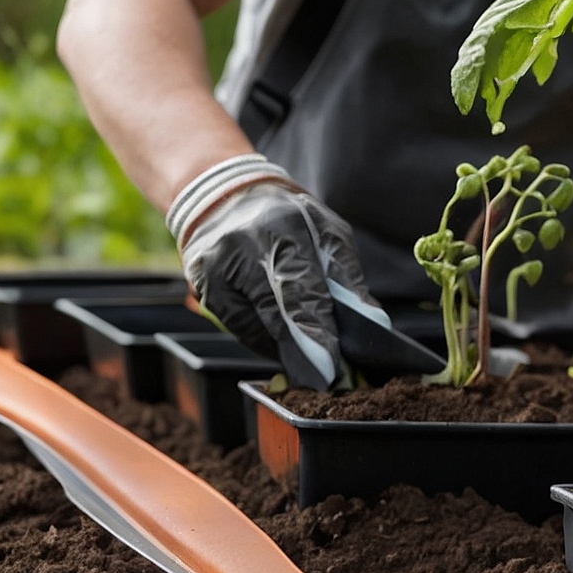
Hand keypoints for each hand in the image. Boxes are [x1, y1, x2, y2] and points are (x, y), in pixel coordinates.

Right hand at [166, 155, 370, 388]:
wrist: (223, 194)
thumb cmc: (287, 217)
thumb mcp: (326, 231)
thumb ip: (346, 276)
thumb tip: (370, 322)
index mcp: (284, 227)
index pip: (302, 287)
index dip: (317, 329)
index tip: (332, 363)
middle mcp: (244, 246)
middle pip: (274, 310)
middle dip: (301, 349)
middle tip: (322, 378)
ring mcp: (217, 266)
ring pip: (253, 324)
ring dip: (282, 349)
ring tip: (305, 364)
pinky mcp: (202, 283)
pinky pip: (235, 325)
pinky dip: (260, 340)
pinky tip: (278, 345)